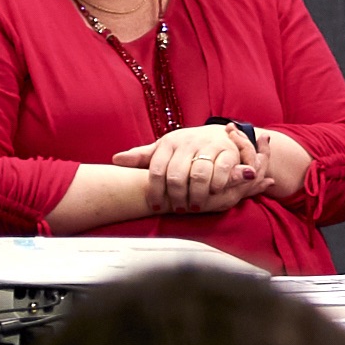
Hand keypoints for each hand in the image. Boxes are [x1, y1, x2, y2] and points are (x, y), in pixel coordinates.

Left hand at [113, 125, 258, 214]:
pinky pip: (220, 171)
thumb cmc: (188, 147)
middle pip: (176, 175)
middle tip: (178, 210)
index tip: (155, 206)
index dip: (155, 192)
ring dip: (196, 195)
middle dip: (176, 197)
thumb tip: (116, 160)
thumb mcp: (165, 150)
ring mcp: (208, 146)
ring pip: (198, 175)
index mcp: (169, 143)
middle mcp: (187, 142)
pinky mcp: (228, 151)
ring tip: (194, 206)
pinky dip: (216, 185)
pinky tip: (213, 193)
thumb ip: (143, 156)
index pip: (157, 170)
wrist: (221, 134)